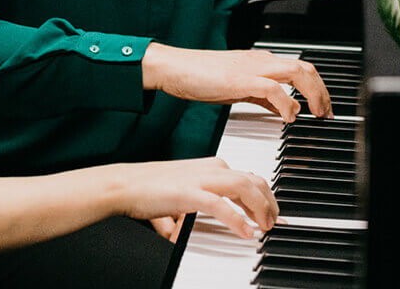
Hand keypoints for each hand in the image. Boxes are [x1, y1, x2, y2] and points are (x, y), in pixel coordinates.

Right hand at [112, 157, 275, 239]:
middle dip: (270, 203)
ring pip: (244, 186)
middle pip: (255, 180)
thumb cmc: (152, 188)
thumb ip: (208, 198)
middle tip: (274, 223)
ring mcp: (201, 179)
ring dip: (260, 208)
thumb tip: (222, 213)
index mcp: (213, 166)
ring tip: (265, 227)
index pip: (251, 178)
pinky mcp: (189, 193)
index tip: (274, 215)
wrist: (126, 184)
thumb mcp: (190, 189)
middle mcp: (212, 168)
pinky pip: (221, 205)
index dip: (268, 197)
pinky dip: (237, 219)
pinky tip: (246, 232)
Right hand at [141, 44, 333, 119]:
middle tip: (327, 113)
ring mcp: (252, 68)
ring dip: (312, 94)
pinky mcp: (241, 80)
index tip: (323, 107)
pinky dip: (286, 103)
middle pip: (306, 68)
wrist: (174, 67)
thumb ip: (263, 97)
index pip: (301, 69)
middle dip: (322, 91)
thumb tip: (283, 109)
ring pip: (296, 73)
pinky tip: (289, 117)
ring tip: (315, 114)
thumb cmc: (200, 76)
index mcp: (261, 62)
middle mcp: (261, 61)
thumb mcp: (239, 88)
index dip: (318, 88)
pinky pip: (273, 89)